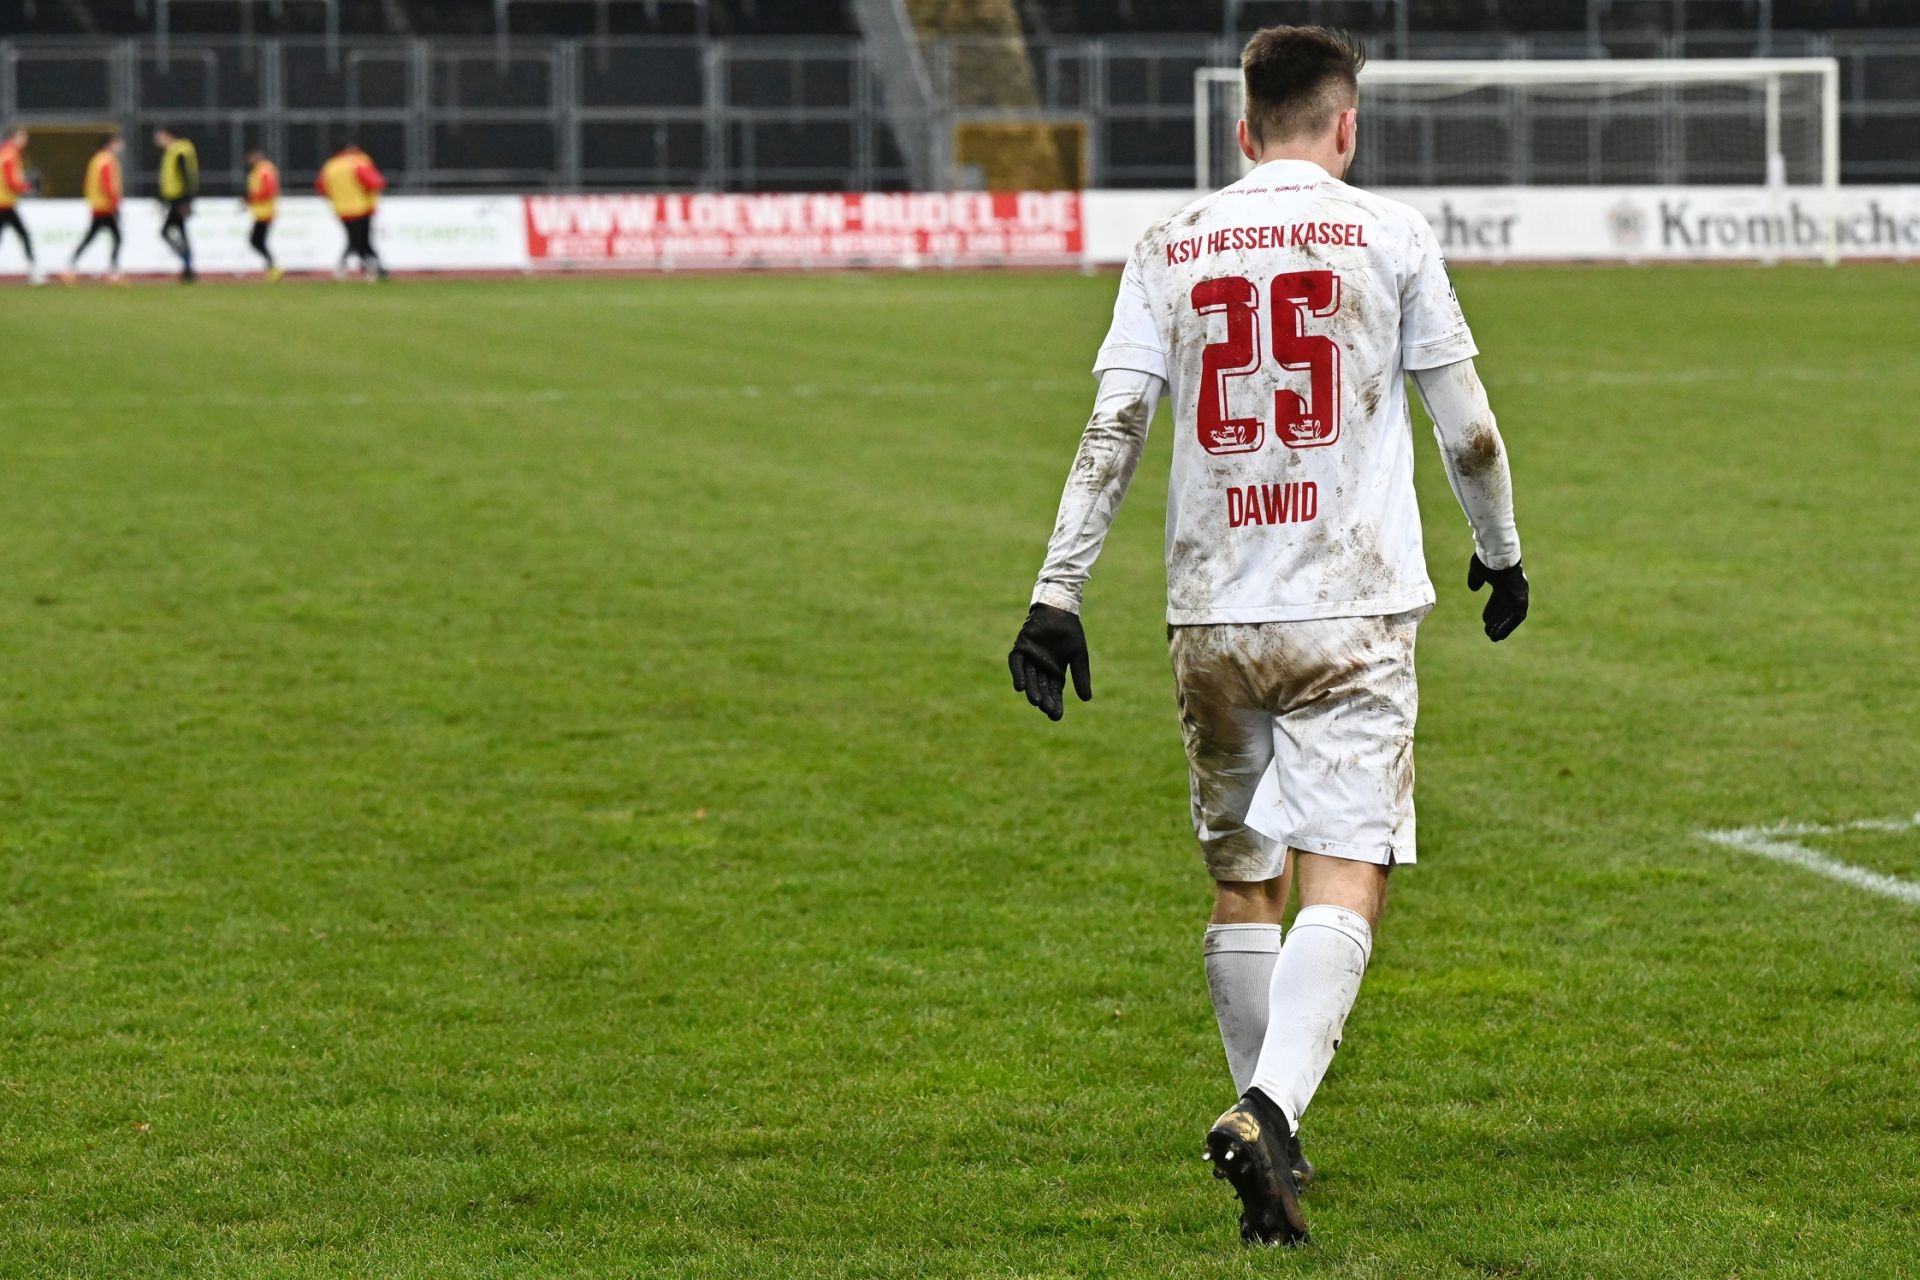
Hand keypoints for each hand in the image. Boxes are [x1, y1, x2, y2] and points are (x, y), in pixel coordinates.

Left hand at [1007, 603, 1091, 720]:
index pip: (1054, 692)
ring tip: (1036, 702)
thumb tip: (1086, 700)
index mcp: (1055, 671)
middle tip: (1047, 710)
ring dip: (1031, 690)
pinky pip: (1016, 664)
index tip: (1056, 717)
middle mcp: (1041, 668)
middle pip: (1041, 688)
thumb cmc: (1071, 632)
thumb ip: (1081, 676)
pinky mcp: (1021, 649)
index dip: (1055, 704)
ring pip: (1029, 679)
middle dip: (1044, 699)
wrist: (1060, 610)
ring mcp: (1030, 659)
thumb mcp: (1079, 656)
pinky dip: (1018, 675)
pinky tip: (1020, 687)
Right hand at [1467, 554, 1528, 641]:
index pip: (1498, 599)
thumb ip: (1475, 580)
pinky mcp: (1521, 600)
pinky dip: (1508, 626)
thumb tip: (1473, 588)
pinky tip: (1499, 635)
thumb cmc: (1487, 561)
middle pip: (1505, 609)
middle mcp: (1512, 588)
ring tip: (1492, 637)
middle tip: (1488, 632)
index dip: (1491, 610)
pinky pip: (1517, 618)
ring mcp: (1518, 594)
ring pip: (1511, 615)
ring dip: (1502, 626)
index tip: (1484, 620)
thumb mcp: (1477, 571)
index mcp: (1503, 581)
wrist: (1497, 557)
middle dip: (1496, 620)